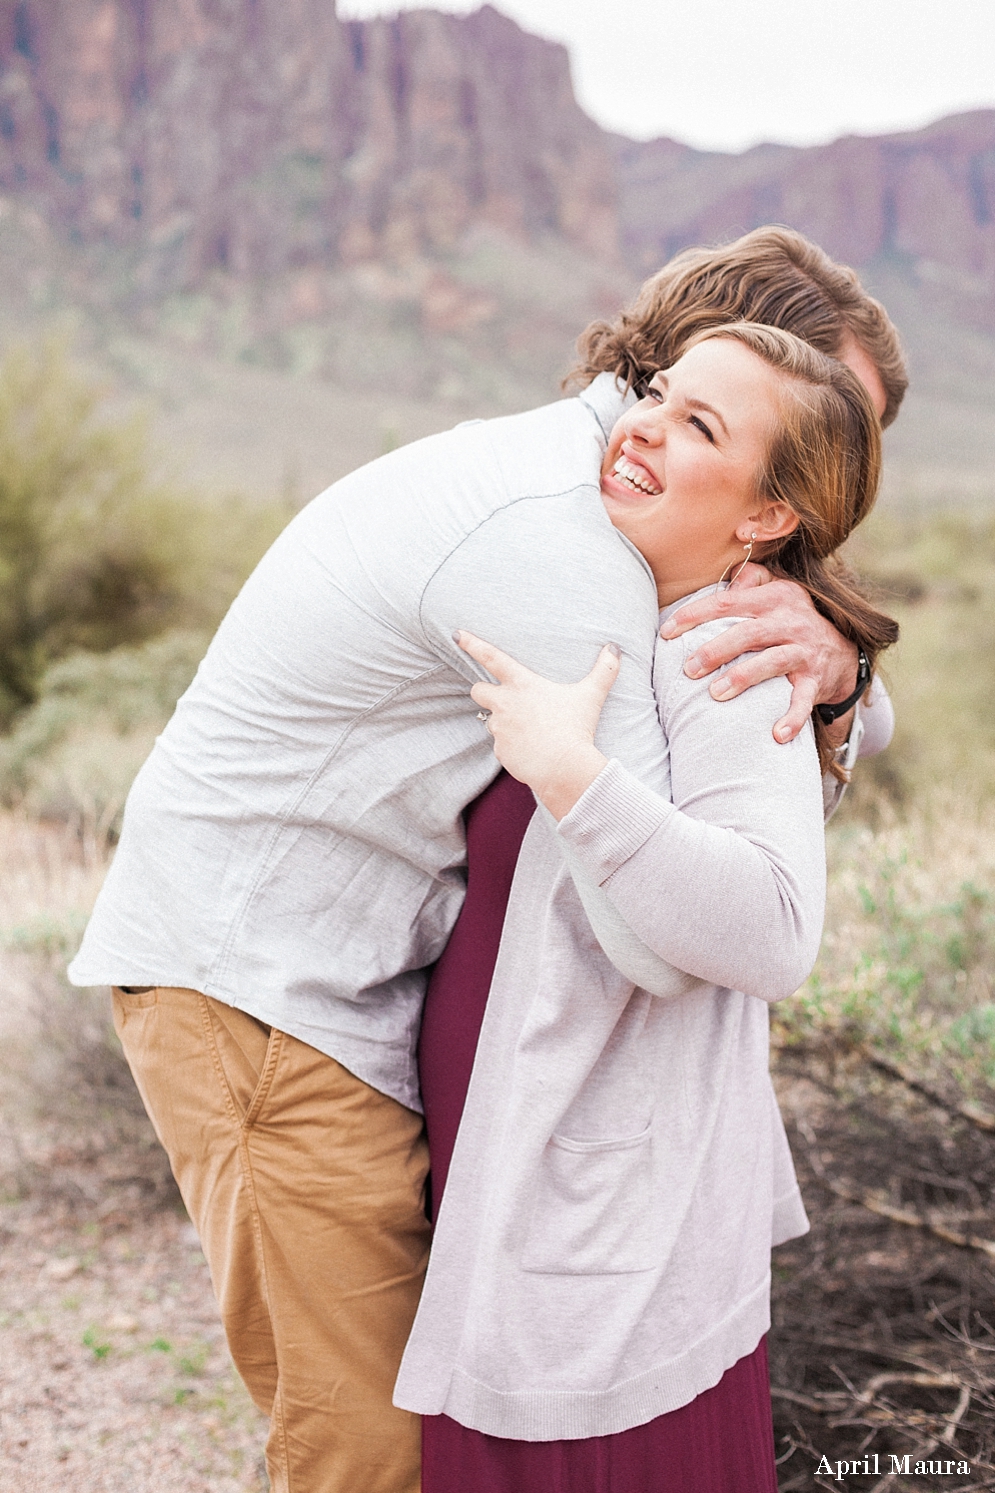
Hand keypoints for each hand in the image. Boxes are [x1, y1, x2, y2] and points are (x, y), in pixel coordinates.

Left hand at [455, 631, 619, 819]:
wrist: (563, 768)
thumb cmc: (576, 728)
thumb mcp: (591, 696)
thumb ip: (604, 670)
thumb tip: (615, 648)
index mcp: (522, 684)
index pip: (491, 657)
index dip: (472, 644)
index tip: (457, 635)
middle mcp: (505, 703)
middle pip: (478, 689)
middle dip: (484, 691)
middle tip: (503, 698)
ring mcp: (499, 728)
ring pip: (490, 720)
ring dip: (502, 721)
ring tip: (528, 730)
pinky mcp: (499, 750)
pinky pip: (501, 745)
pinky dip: (511, 746)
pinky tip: (530, 749)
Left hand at [658, 575, 858, 743]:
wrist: (842, 651)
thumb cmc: (791, 620)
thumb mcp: (777, 591)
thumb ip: (751, 578)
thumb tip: (727, 578)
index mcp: (774, 599)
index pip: (728, 602)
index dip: (695, 615)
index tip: (666, 632)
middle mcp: (790, 623)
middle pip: (748, 633)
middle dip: (716, 650)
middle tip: (688, 669)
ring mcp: (803, 652)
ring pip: (772, 662)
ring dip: (743, 678)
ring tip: (716, 694)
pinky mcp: (815, 680)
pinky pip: (803, 700)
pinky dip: (792, 718)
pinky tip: (776, 734)